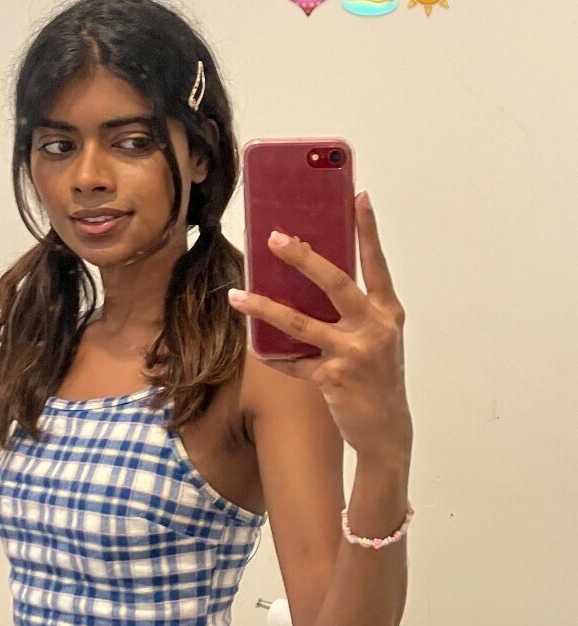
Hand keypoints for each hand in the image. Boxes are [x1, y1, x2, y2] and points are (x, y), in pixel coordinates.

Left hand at [229, 192, 411, 461]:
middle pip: (335, 283)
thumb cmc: (378, 375)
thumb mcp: (378, 337)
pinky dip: (273, 355)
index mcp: (388, 312)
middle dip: (303, 258)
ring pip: (300, 323)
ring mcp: (353, 353)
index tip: (358, 196)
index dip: (367, 230)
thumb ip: (355, 310)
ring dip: (264, 307)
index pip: (376, 263)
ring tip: (237, 295)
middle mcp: (374, 328)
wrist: (388, 429)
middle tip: (276, 237)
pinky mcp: (332, 378)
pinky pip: (292, 361)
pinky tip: (256, 347)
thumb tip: (311, 277)